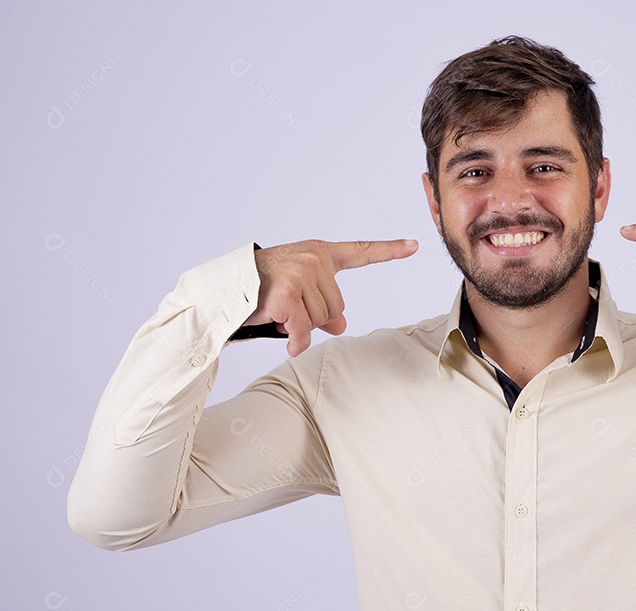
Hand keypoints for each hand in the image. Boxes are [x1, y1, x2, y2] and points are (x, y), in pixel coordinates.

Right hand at [243, 238, 417, 355]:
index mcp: (319, 253)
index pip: (361, 252)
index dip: (390, 250)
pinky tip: (286, 339)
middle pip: (337, 307)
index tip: (414, 245)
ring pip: (322, 320)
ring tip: (276, 312)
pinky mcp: (287, 295)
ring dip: (300, 325)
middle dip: (313, 316)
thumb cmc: (258, 290)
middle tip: (287, 309)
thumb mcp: (297, 293)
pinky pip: (303, 331)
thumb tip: (341, 324)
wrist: (221, 291)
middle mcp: (314, 259)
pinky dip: (294, 341)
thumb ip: (323, 307)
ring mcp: (301, 275)